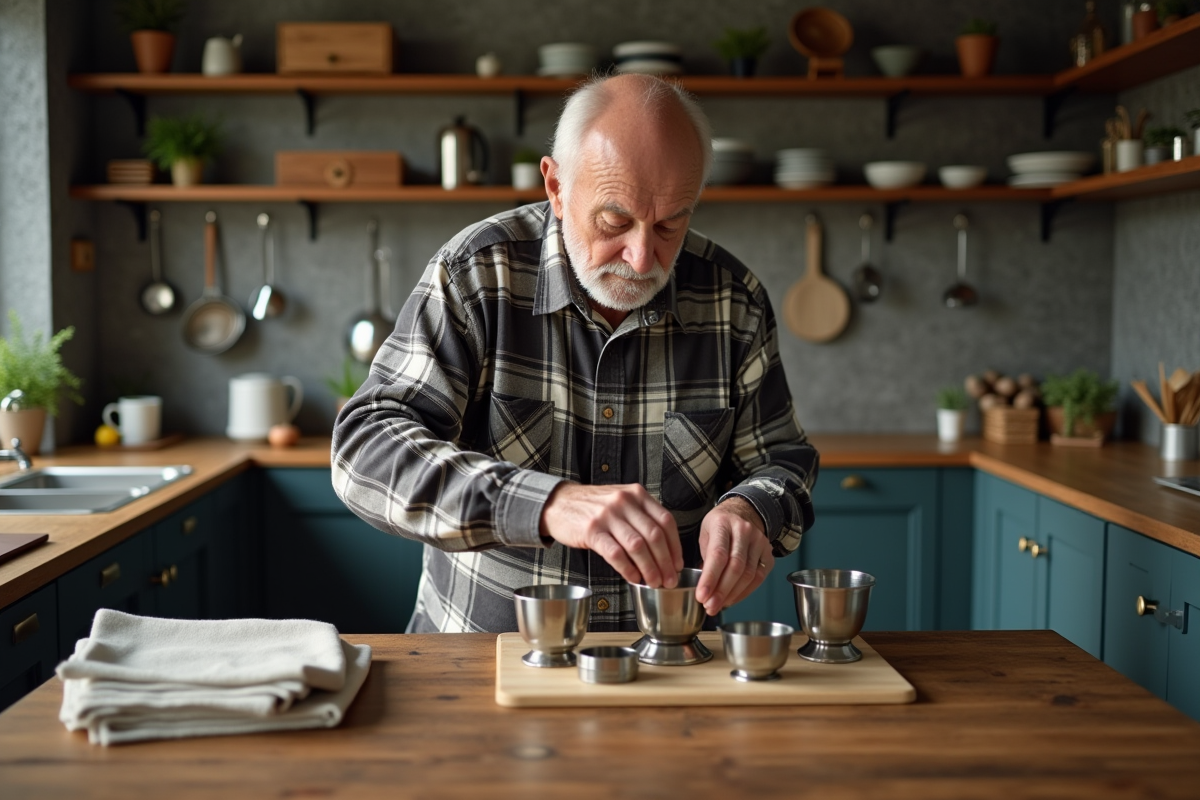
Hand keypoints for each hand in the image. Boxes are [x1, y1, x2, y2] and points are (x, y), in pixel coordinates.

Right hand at [540, 482, 682, 587]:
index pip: (666, 521)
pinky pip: (615, 554)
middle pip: (654, 536)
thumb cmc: (593, 507)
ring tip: (654, 583)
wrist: (558, 502)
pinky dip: (628, 569)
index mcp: (636, 494)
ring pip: (637, 546)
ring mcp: (607, 515)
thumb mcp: (621, 501)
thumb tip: (664, 550)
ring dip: (649, 569)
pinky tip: (633, 578)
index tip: (677, 564)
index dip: (675, 546)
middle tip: (669, 580)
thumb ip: (641, 517)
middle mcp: (624, 502)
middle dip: (666, 562)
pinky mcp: (591, 530)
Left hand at [696, 496, 772, 615]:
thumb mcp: (705, 534)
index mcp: (723, 523)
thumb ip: (705, 558)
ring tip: (718, 605)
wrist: (743, 512)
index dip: (710, 578)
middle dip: (721, 591)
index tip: (701, 596)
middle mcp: (744, 530)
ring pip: (748, 574)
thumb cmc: (720, 526)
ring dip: (732, 594)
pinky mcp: (769, 552)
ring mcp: (759, 541)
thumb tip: (705, 588)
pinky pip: (759, 577)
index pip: (718, 554)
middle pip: (735, 566)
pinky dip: (745, 592)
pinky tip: (733, 599)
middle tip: (709, 606)